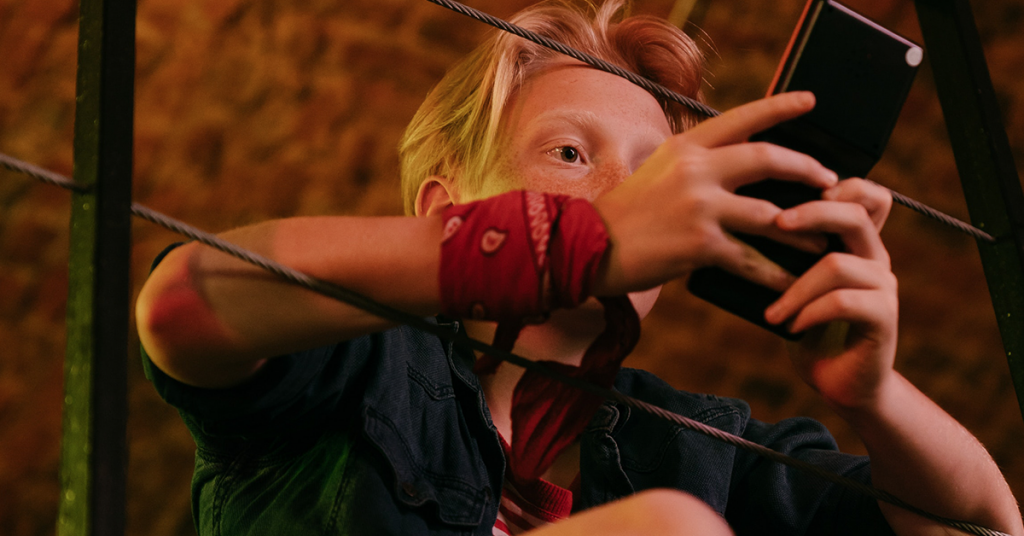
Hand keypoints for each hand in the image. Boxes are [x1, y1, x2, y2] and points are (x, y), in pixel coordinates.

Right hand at [593, 92, 837, 295]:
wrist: (589, 246)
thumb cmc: (625, 214)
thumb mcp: (657, 171)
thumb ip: (694, 162)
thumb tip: (734, 160)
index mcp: (686, 147)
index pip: (741, 118)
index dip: (780, 107)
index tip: (810, 102)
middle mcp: (695, 170)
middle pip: (767, 160)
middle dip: (806, 169)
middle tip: (830, 181)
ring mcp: (700, 206)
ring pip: (770, 214)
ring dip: (803, 228)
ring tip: (823, 239)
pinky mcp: (700, 245)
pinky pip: (752, 259)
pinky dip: (776, 274)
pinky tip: (793, 282)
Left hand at [764, 178, 898, 409]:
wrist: (841, 381)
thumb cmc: (808, 328)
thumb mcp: (792, 284)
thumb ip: (784, 254)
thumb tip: (736, 222)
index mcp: (857, 243)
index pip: (867, 194)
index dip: (838, 184)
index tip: (793, 194)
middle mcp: (875, 257)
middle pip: (854, 214)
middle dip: (811, 214)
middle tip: (775, 223)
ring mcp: (883, 286)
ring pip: (838, 263)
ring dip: (795, 287)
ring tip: (773, 312)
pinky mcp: (884, 317)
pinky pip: (844, 302)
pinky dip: (810, 312)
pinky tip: (791, 326)